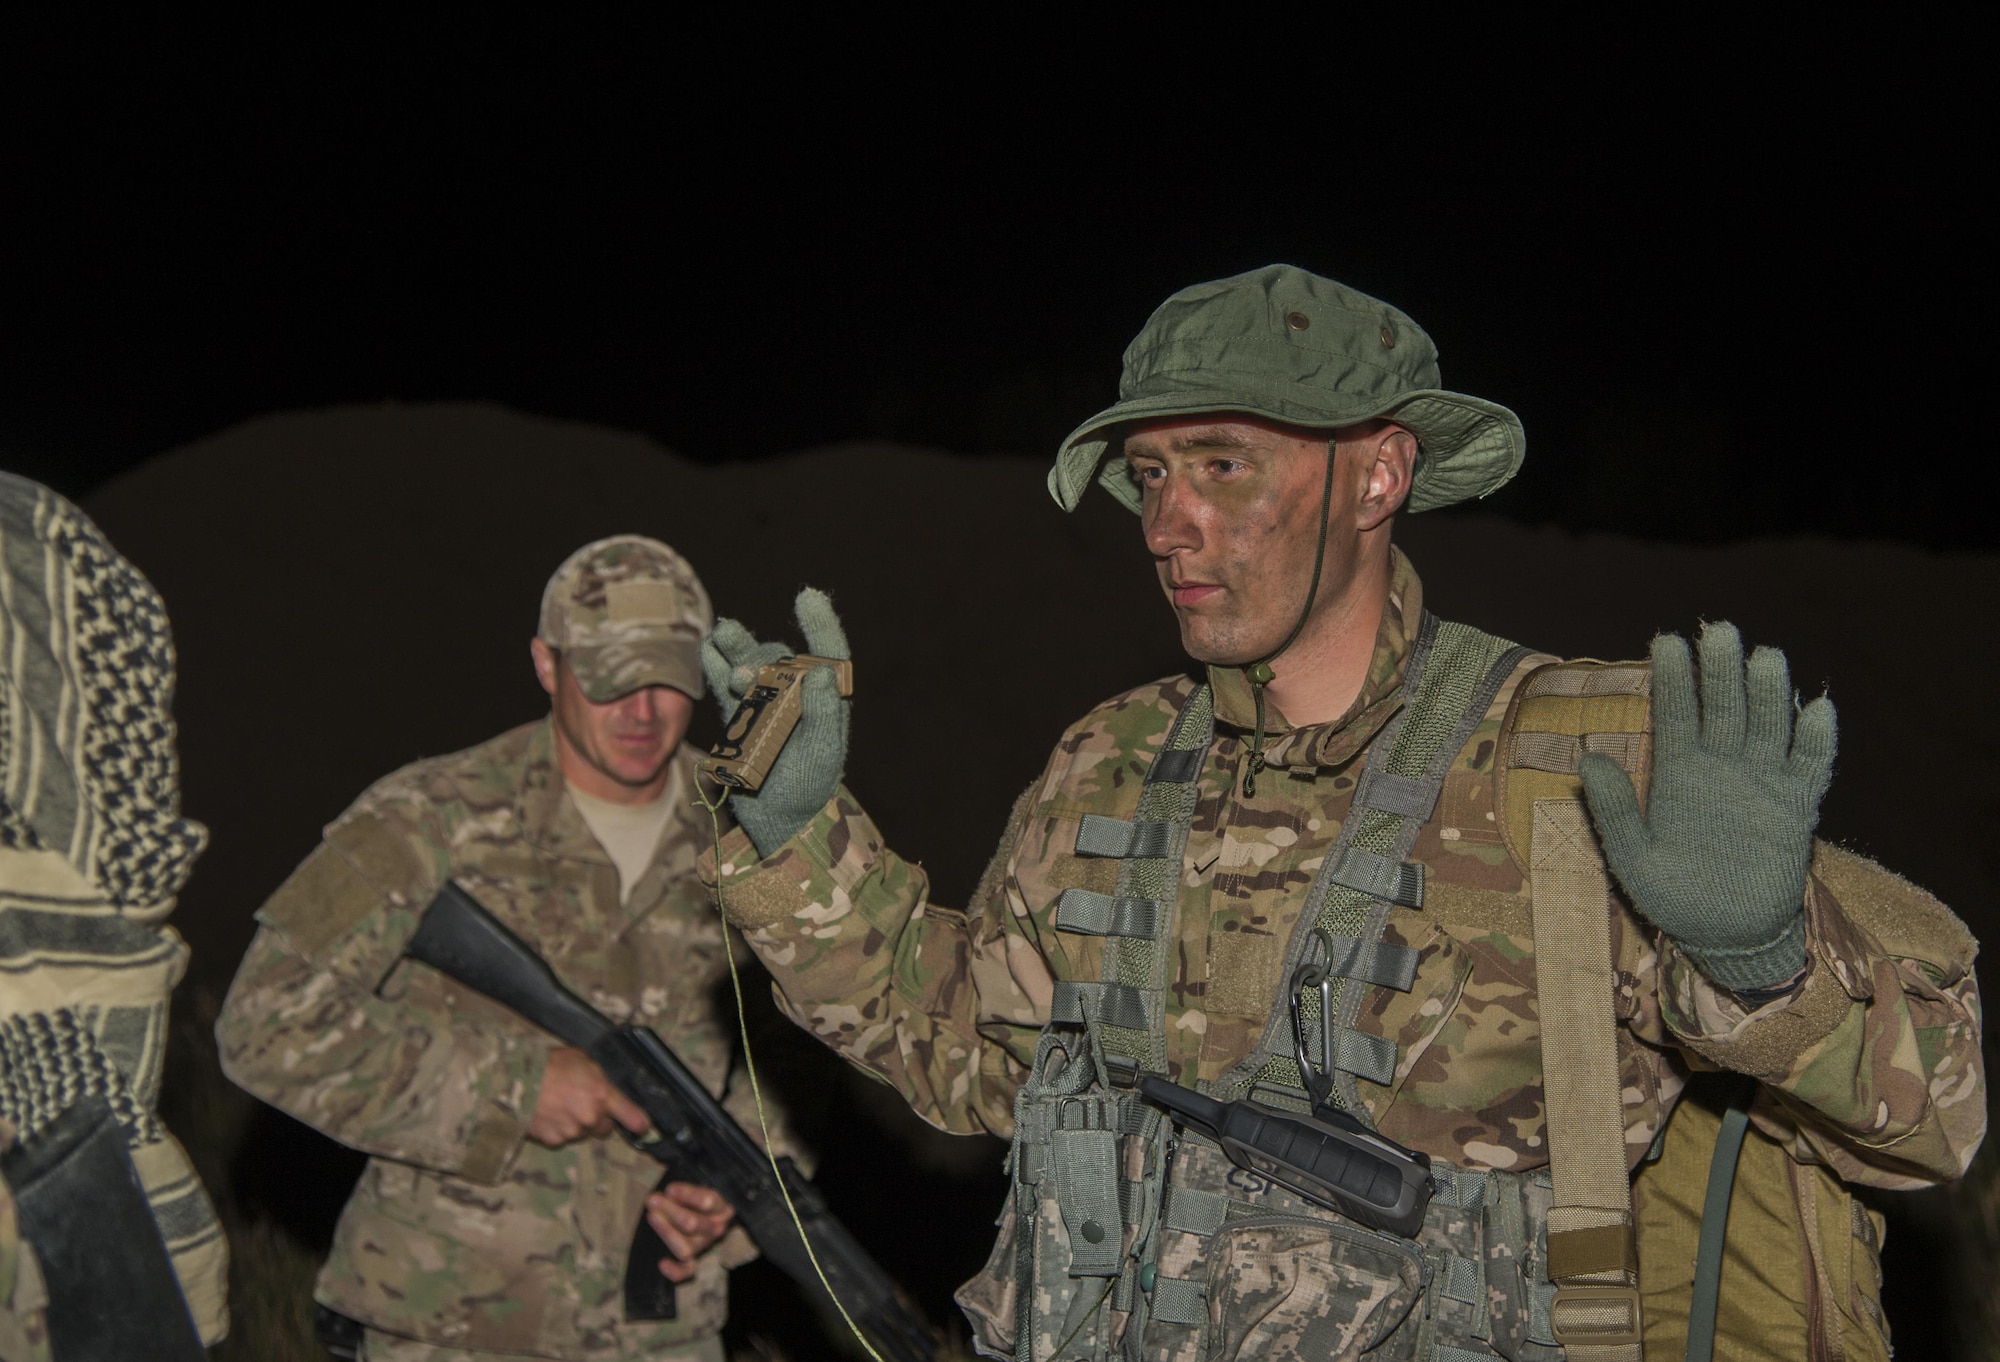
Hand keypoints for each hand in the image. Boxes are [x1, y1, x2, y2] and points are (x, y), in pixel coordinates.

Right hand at [526, 1046, 649, 1146]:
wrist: (516, 1081)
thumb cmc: (549, 1065)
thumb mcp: (582, 1059)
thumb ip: (599, 1077)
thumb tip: (607, 1085)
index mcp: (602, 1094)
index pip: (633, 1117)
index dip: (639, 1122)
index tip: (642, 1125)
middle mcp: (590, 1117)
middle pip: (605, 1128)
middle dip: (598, 1119)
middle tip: (583, 1104)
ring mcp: (572, 1131)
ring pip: (582, 1133)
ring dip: (577, 1123)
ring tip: (560, 1105)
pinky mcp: (553, 1141)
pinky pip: (562, 1138)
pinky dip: (558, 1129)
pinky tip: (549, 1114)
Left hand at [646, 1182, 736, 1281]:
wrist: (695, 1209)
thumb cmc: (694, 1196)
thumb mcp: (694, 1189)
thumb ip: (682, 1192)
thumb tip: (665, 1196)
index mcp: (722, 1208)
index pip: (709, 1202)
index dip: (688, 1196)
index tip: (670, 1190)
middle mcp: (716, 1229)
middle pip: (693, 1224)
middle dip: (671, 1212)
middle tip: (653, 1200)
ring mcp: (703, 1246)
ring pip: (686, 1247)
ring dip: (666, 1232)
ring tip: (652, 1216)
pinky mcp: (692, 1261)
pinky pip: (687, 1271)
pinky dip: (675, 1271)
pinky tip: (662, 1263)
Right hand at [699, 587, 851, 856]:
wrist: (780, 818)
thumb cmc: (810, 787)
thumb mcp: (823, 753)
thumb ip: (824, 713)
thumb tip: (824, 672)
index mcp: (826, 699)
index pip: (827, 653)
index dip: (820, 625)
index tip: (809, 597)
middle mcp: (796, 694)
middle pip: (778, 659)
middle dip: (760, 657)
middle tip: (743, 677)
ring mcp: (766, 703)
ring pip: (749, 666)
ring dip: (736, 649)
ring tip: (722, 634)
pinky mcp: (739, 716)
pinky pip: (724, 684)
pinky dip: (715, 666)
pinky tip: (707, 649)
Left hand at [1579, 622, 1834, 992]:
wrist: (1724, 935)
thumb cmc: (1671, 896)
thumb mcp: (1633, 858)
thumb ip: (1614, 810)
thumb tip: (1587, 758)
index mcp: (1678, 773)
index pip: (1675, 714)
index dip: (1672, 678)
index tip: (1665, 641)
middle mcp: (1720, 767)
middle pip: (1723, 707)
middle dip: (1721, 670)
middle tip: (1720, 630)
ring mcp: (1760, 784)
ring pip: (1767, 726)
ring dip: (1768, 693)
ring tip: (1766, 657)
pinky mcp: (1795, 808)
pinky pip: (1810, 768)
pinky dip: (1816, 740)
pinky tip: (1818, 710)